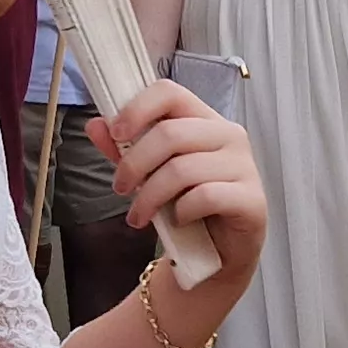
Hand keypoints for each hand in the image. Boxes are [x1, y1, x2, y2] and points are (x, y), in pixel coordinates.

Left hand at [90, 78, 265, 277]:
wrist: (218, 254)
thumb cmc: (187, 206)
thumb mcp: (149, 174)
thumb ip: (125, 148)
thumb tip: (96, 125)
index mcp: (204, 120)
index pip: (170, 92)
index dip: (138, 108)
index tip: (116, 133)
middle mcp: (229, 135)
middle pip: (170, 134)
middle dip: (134, 164)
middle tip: (120, 188)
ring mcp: (244, 166)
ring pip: (183, 169)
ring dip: (150, 197)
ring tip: (138, 216)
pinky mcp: (251, 199)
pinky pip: (205, 197)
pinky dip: (181, 212)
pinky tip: (177, 221)